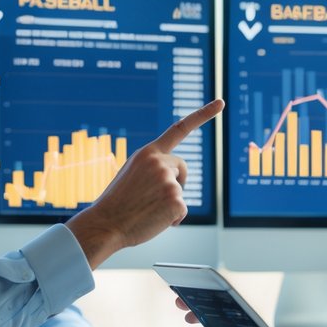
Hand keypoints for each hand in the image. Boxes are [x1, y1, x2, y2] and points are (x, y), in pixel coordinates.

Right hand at [67, 99, 223, 267]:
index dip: (203, 115)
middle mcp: (160, 162)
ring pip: (180, 191)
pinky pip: (182, 211)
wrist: (105, 224)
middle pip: (182, 168)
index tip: (220, 102)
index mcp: (148, 152)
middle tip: (153, 197)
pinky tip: (153, 220)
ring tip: (146, 209)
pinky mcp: (176, 200)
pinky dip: (172, 219)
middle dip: (176, 182)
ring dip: (168, 203)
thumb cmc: (117, 202)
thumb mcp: (132, 173)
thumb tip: (172, 175)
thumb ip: (152, 167)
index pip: (179, 129)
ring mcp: (169, 181)